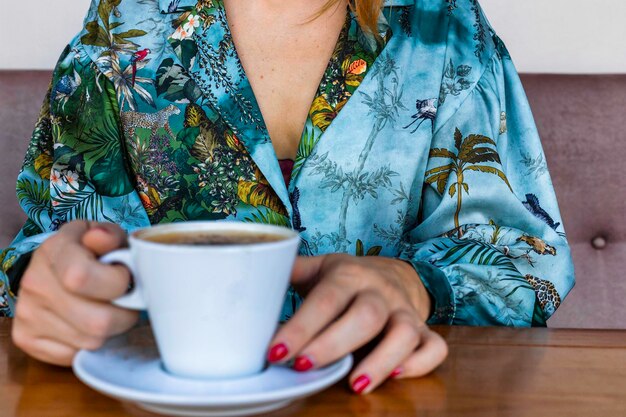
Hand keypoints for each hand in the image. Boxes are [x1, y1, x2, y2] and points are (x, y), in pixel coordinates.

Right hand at [12, 221, 137, 365]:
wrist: (55, 268)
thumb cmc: (91, 252)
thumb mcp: (105, 235)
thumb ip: (110, 236)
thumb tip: (102, 238)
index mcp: (55, 250)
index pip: (82, 277)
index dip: (117, 283)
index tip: (125, 278)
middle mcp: (35, 283)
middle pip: (96, 321)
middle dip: (124, 314)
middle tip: (125, 302)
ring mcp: (27, 314)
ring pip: (90, 342)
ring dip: (110, 331)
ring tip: (107, 310)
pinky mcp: (26, 339)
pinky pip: (75, 356)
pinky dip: (90, 344)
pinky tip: (89, 324)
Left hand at [267, 254, 447, 393]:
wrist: (394, 274)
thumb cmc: (347, 278)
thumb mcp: (319, 268)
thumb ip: (289, 271)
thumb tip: (252, 274)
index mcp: (348, 275)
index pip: (324, 300)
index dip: (300, 327)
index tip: (275, 353)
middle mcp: (379, 292)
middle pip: (364, 317)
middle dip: (333, 345)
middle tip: (303, 368)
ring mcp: (404, 312)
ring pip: (403, 334)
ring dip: (380, 360)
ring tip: (355, 385)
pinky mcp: (423, 330)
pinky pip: (434, 348)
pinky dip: (419, 364)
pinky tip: (394, 377)